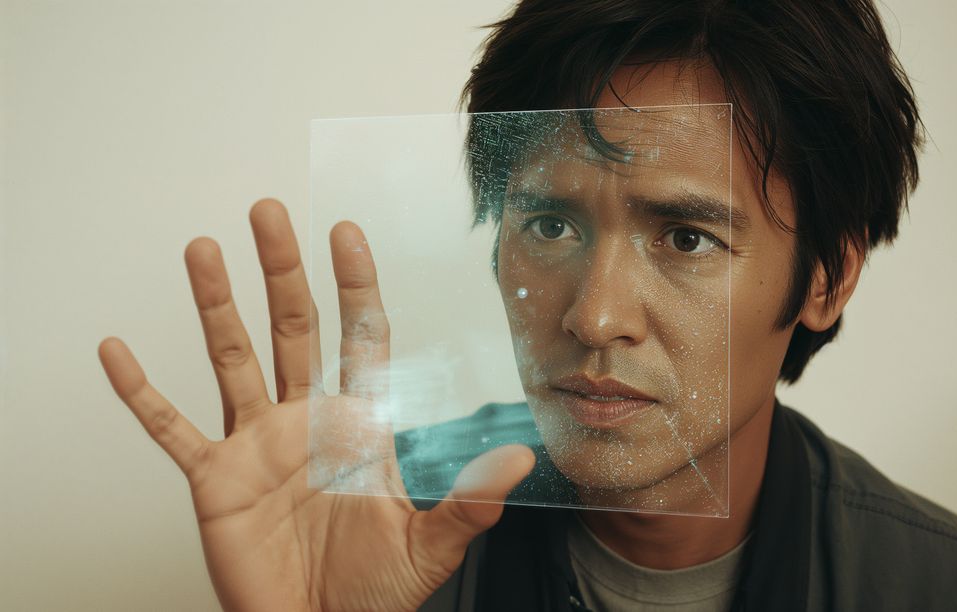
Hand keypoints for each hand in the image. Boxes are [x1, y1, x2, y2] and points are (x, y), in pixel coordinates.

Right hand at [98, 199, 534, 610]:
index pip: (359, 339)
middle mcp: (305, 423)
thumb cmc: (373, 594)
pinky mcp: (214, 480)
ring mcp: (256, 446)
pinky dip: (140, 392)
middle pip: (293, 329)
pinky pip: (169, 428)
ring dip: (216, 305)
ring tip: (202, 251)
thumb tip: (522, 458)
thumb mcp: (430, 545)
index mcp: (359, 427)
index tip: (346, 232)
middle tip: (268, 213)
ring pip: (232, 359)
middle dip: (281, 270)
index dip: (354, 286)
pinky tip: (117, 352)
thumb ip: (470, 499)